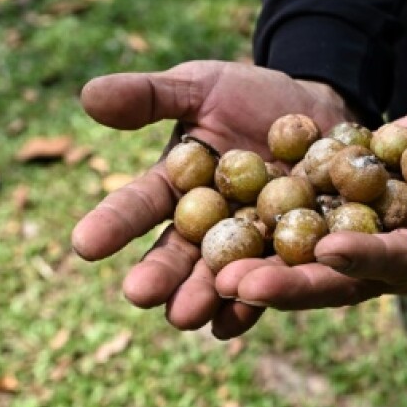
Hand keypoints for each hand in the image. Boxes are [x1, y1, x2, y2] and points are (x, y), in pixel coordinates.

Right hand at [70, 60, 354, 335]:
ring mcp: (250, 244)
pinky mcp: (295, 254)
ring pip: (221, 277)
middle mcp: (207, 226)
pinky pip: (276, 282)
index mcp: (175, 188)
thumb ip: (151, 96)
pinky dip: (258, 302)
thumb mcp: (202, 86)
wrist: (321, 111)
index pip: (138, 207)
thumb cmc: (252, 97)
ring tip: (187, 314)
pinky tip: (237, 320)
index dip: (113, 224)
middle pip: (178, 255)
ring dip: (205, 296)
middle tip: (139, 293)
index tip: (85, 244)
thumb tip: (88, 95)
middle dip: (159, 275)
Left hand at [212, 99, 406, 322]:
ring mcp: (350, 249)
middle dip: (287, 284)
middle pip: (333, 281)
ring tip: (209, 273)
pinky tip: (206, 237)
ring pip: (297, 264)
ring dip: (255, 269)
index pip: (396, 265)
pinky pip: (283, 232)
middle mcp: (385, 268)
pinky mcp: (324, 223)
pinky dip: (248, 234)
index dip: (363, 259)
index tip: (328, 249)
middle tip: (238, 284)